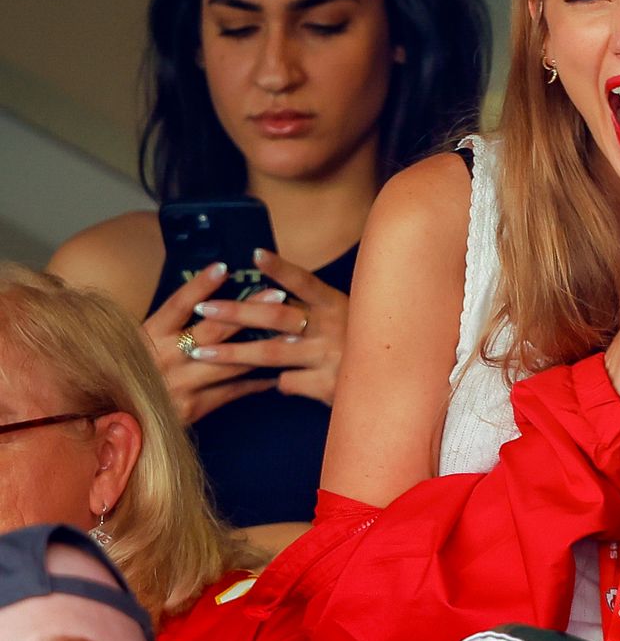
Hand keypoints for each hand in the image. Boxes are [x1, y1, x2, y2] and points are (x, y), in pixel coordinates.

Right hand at [141, 262, 277, 424]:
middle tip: (277, 294)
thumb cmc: (128, 377)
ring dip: (263, 347)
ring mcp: (179, 384)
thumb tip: (202, 303)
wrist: (115, 422)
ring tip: (292, 335)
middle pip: (213, 329)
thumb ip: (164, 329)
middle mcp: (164, 358)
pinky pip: (231, 392)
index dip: (201, 285)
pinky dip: (255, 382)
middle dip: (249, 310)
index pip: (177, 304)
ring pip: (229, 362)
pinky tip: (277, 373)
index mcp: (147, 336)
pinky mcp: (192, 408)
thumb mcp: (134, 346)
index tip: (224, 267)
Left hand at [184, 250, 349, 405]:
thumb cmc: (365, 345)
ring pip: (271, 353)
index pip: (305, 282)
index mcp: (338, 305)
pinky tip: (277, 383)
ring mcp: (330, 358)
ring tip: (200, 353)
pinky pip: (288, 383)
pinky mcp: (328, 387)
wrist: (398, 384)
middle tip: (205, 307)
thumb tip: (274, 301)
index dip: (280, 268)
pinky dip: (278, 382)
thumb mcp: (349, 318)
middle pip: (277, 317)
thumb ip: (316, 312)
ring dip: (232, 353)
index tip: (254, 254)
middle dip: (236, 312)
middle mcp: (334, 328)